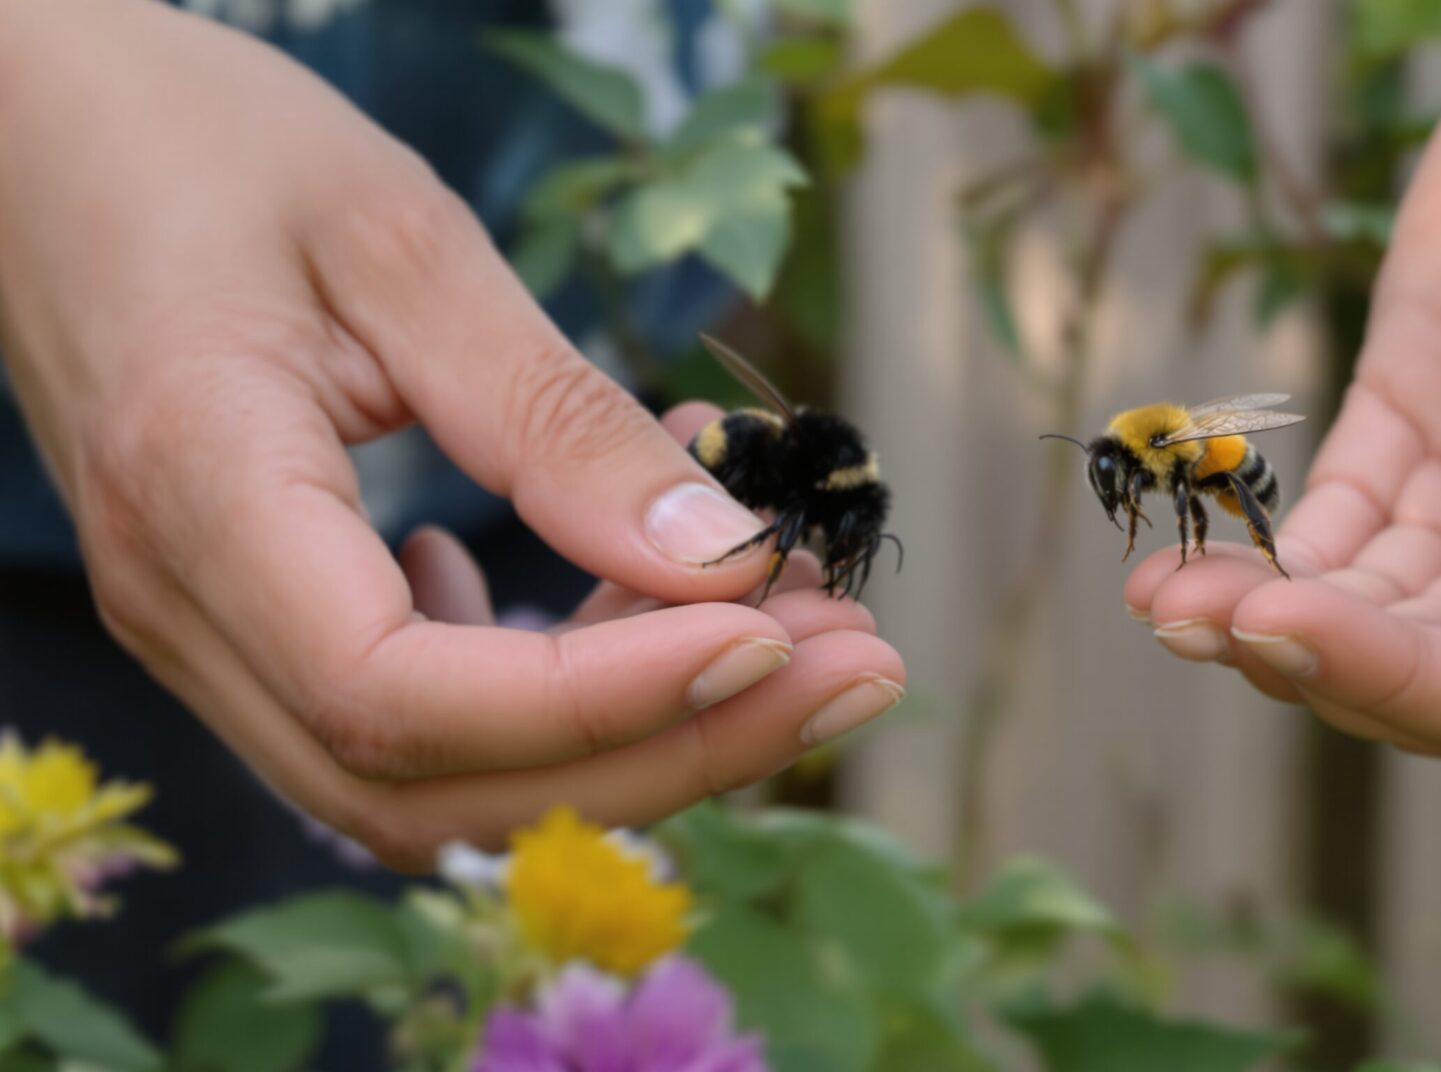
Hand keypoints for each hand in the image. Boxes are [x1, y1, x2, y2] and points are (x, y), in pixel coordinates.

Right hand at [0, 0, 902, 867]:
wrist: (41, 130)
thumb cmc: (202, 145)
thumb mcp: (399, 243)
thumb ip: (550, 415)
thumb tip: (722, 557)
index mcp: (196, 490)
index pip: (402, 693)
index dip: (603, 696)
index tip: (771, 629)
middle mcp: (184, 605)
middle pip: (433, 782)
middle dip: (667, 750)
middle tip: (855, 666)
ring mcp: (205, 629)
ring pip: (429, 778)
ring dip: (632, 734)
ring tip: (793, 632)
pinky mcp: (248, 616)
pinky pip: (406, 720)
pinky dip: (549, 694)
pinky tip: (620, 601)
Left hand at [1127, 0, 1440, 765]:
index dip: (1422, 682)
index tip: (1299, 625)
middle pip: (1432, 670)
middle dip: (1311, 658)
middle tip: (1192, 616)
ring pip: (1365, 610)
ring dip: (1261, 617)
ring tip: (1158, 598)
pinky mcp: (1403, 441)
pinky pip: (1328, 529)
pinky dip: (1254, 550)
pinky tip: (1176, 555)